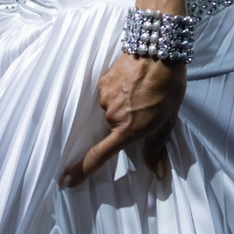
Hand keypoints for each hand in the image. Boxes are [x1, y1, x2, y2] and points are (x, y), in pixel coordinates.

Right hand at [59, 55, 185, 189]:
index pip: (99, 156)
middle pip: (112, 129)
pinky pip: (108, 95)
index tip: (65, 181)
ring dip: (123, 106)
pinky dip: (118, 92)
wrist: (159, 52)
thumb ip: (157, 148)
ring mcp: (106, 99)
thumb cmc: (168, 89)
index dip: (81, 171)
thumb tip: (158, 174)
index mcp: (128, 130)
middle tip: (146, 109)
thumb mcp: (168, 122)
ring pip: (111, 111)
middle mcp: (113, 117)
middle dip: (125, 123)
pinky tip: (132, 82)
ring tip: (142, 92)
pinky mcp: (103, 83)